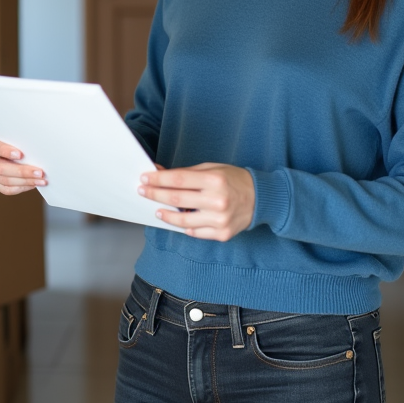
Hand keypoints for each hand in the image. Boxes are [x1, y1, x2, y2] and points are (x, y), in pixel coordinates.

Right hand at [0, 136, 47, 195]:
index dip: (5, 150)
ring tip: (40, 180)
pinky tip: (33, 184)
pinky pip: (7, 190)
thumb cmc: (21, 143)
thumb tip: (36, 147)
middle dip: (21, 171)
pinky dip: (22, 187)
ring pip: (5, 181)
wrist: (21, 152)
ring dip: (25, 181)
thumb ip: (22, 142)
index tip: (20, 155)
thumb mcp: (19, 138)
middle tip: (39, 172)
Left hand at [139, 163, 254, 240]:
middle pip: (177, 199)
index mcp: (215, 180)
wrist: (261, 199)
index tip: (144, 178)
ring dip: (166, 215)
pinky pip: (195, 232)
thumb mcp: (212, 169)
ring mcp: (220, 220)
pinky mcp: (222, 234)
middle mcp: (217, 200)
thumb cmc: (234, 180)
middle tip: (142, 192)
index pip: (179, 179)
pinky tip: (177, 220)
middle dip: (155, 194)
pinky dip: (184, 227)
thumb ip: (186, 173)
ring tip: (157, 210)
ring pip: (183, 220)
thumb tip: (159, 173)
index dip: (158, 179)